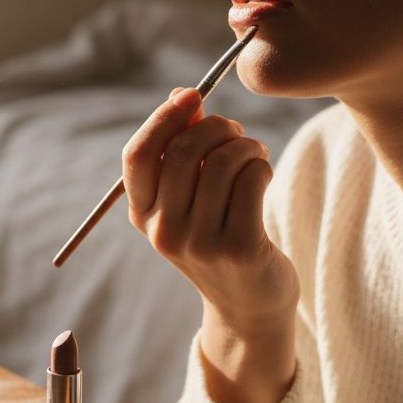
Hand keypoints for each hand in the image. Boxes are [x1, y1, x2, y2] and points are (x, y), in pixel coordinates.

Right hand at [122, 87, 298, 402]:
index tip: (192, 95)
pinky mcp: (240, 249)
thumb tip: (183, 96)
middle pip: (184, 151)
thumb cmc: (219, 238)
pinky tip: (264, 174)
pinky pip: (251, 181)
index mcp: (143, 216)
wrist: (249, 307)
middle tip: (236, 132)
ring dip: (246, 146)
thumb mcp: (189, 199)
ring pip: (223, 162)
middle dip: (217, 127)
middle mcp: (164, 232)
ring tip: (255, 155)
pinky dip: (261, 166)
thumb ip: (182, 149)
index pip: (138, 155)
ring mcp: (201, 244)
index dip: (163, 118)